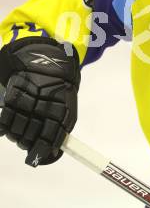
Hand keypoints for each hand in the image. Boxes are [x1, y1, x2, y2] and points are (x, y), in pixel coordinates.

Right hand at [0, 37, 80, 166]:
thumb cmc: (60, 92)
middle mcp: (43, 107)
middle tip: (28, 143)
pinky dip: (6, 128)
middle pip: (29, 136)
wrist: (48, 66)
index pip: (49, 137)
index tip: (36, 157)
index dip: (41, 150)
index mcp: (60, 111)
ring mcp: (26, 102)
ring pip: (16, 130)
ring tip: (21, 133)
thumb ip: (62, 132)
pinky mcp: (13, 97)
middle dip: (27, 144)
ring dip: (17, 137)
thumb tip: (52, 152)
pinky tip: (10, 128)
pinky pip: (5, 120)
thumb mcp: (68, 110)